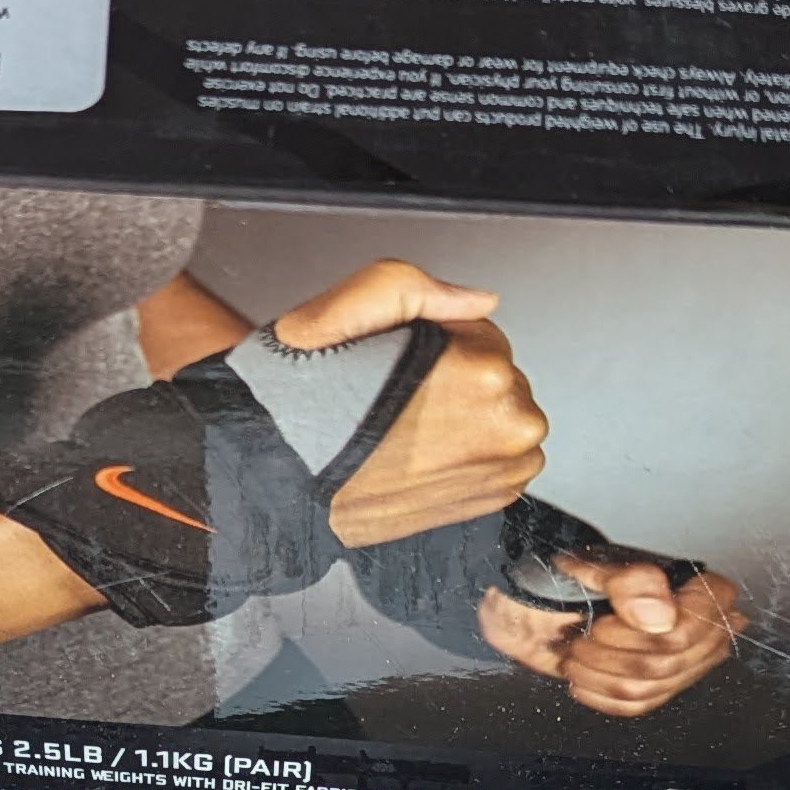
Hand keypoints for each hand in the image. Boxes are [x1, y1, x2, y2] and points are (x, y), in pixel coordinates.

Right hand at [275, 259, 550, 549]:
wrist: (283, 466)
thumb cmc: (313, 395)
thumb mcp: (357, 303)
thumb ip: (426, 290)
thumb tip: (481, 301)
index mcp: (483, 371)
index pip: (484, 337)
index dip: (442, 345)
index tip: (406, 365)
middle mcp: (506, 425)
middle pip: (500, 381)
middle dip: (460, 383)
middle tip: (404, 400)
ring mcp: (504, 468)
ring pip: (503, 421)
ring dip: (468, 421)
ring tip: (410, 431)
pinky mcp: (494, 499)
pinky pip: (502, 461)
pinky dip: (470, 456)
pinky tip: (425, 456)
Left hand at [478, 557, 746, 717]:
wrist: (544, 600)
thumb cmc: (579, 579)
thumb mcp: (603, 566)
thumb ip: (633, 584)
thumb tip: (660, 617)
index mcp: (700, 591)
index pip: (694, 628)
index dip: (644, 633)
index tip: (605, 622)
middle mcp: (700, 629)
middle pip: (668, 662)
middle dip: (613, 654)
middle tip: (582, 640)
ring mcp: (681, 662)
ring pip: (649, 686)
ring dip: (600, 673)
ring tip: (576, 655)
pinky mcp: (656, 688)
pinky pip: (637, 705)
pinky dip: (600, 694)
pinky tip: (581, 678)